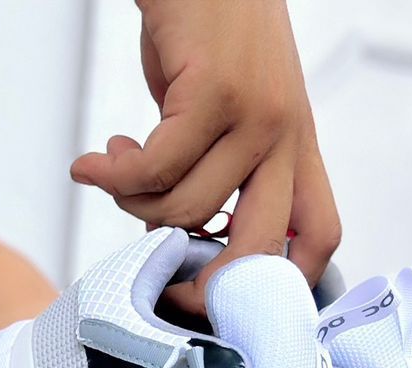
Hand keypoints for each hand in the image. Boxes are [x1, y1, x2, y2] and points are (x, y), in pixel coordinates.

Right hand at [70, 0, 339, 314]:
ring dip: (134, 204)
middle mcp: (287, 134)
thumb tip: (177, 230)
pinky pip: (157, 170)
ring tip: (113, 169)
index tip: (230, 295)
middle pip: (259, 249)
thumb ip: (216, 167)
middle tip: (161, 282)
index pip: (319, 235)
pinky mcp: (217, 94)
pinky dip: (114, 176)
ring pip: (187, 209)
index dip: (283, 283)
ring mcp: (257, 116)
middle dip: (204, 284)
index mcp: (297, 143)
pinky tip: (92, 163)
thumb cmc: (203, 27)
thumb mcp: (227, 106)